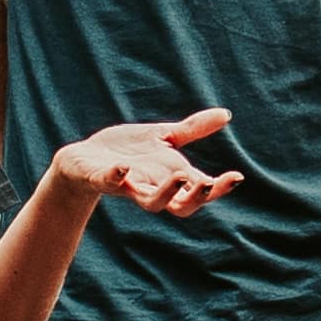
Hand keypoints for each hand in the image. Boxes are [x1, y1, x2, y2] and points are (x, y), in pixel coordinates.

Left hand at [47, 106, 243, 220]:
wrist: (84, 158)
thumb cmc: (126, 152)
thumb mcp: (163, 137)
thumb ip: (192, 130)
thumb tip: (226, 114)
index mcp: (170, 177)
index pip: (200, 189)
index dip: (219, 188)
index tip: (237, 177)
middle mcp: (152, 187)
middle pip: (180, 205)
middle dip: (196, 197)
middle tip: (209, 184)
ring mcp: (128, 186)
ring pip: (150, 201)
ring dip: (166, 192)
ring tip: (181, 176)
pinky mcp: (101, 178)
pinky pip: (110, 182)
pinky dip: (116, 177)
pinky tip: (124, 167)